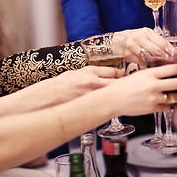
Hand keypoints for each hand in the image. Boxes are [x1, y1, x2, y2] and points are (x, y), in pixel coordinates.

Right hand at [0, 66, 124, 116]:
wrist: (44, 98)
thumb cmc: (57, 86)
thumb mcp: (75, 74)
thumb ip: (90, 74)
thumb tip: (103, 75)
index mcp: (89, 71)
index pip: (114, 71)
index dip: (123, 74)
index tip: (127, 76)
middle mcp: (92, 82)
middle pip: (118, 82)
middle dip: (125, 85)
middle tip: (131, 87)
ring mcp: (92, 94)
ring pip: (113, 94)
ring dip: (120, 95)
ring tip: (124, 97)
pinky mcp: (89, 105)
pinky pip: (104, 104)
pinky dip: (110, 104)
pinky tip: (113, 106)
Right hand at [105, 64, 176, 115]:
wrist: (112, 100)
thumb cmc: (122, 86)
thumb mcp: (138, 74)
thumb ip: (152, 74)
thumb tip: (166, 72)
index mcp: (150, 74)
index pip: (174, 69)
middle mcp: (154, 85)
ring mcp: (154, 98)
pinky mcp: (153, 109)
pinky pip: (168, 107)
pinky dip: (169, 105)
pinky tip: (168, 102)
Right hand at [116, 28, 172, 65]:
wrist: (112, 42)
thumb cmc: (130, 39)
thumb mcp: (142, 35)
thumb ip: (154, 41)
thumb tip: (171, 51)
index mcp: (146, 32)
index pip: (163, 42)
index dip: (172, 50)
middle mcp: (140, 37)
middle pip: (158, 51)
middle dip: (167, 59)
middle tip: (174, 65)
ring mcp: (133, 46)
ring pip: (150, 58)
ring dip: (159, 64)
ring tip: (166, 69)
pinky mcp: (128, 55)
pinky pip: (142, 63)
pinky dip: (149, 67)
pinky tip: (153, 70)